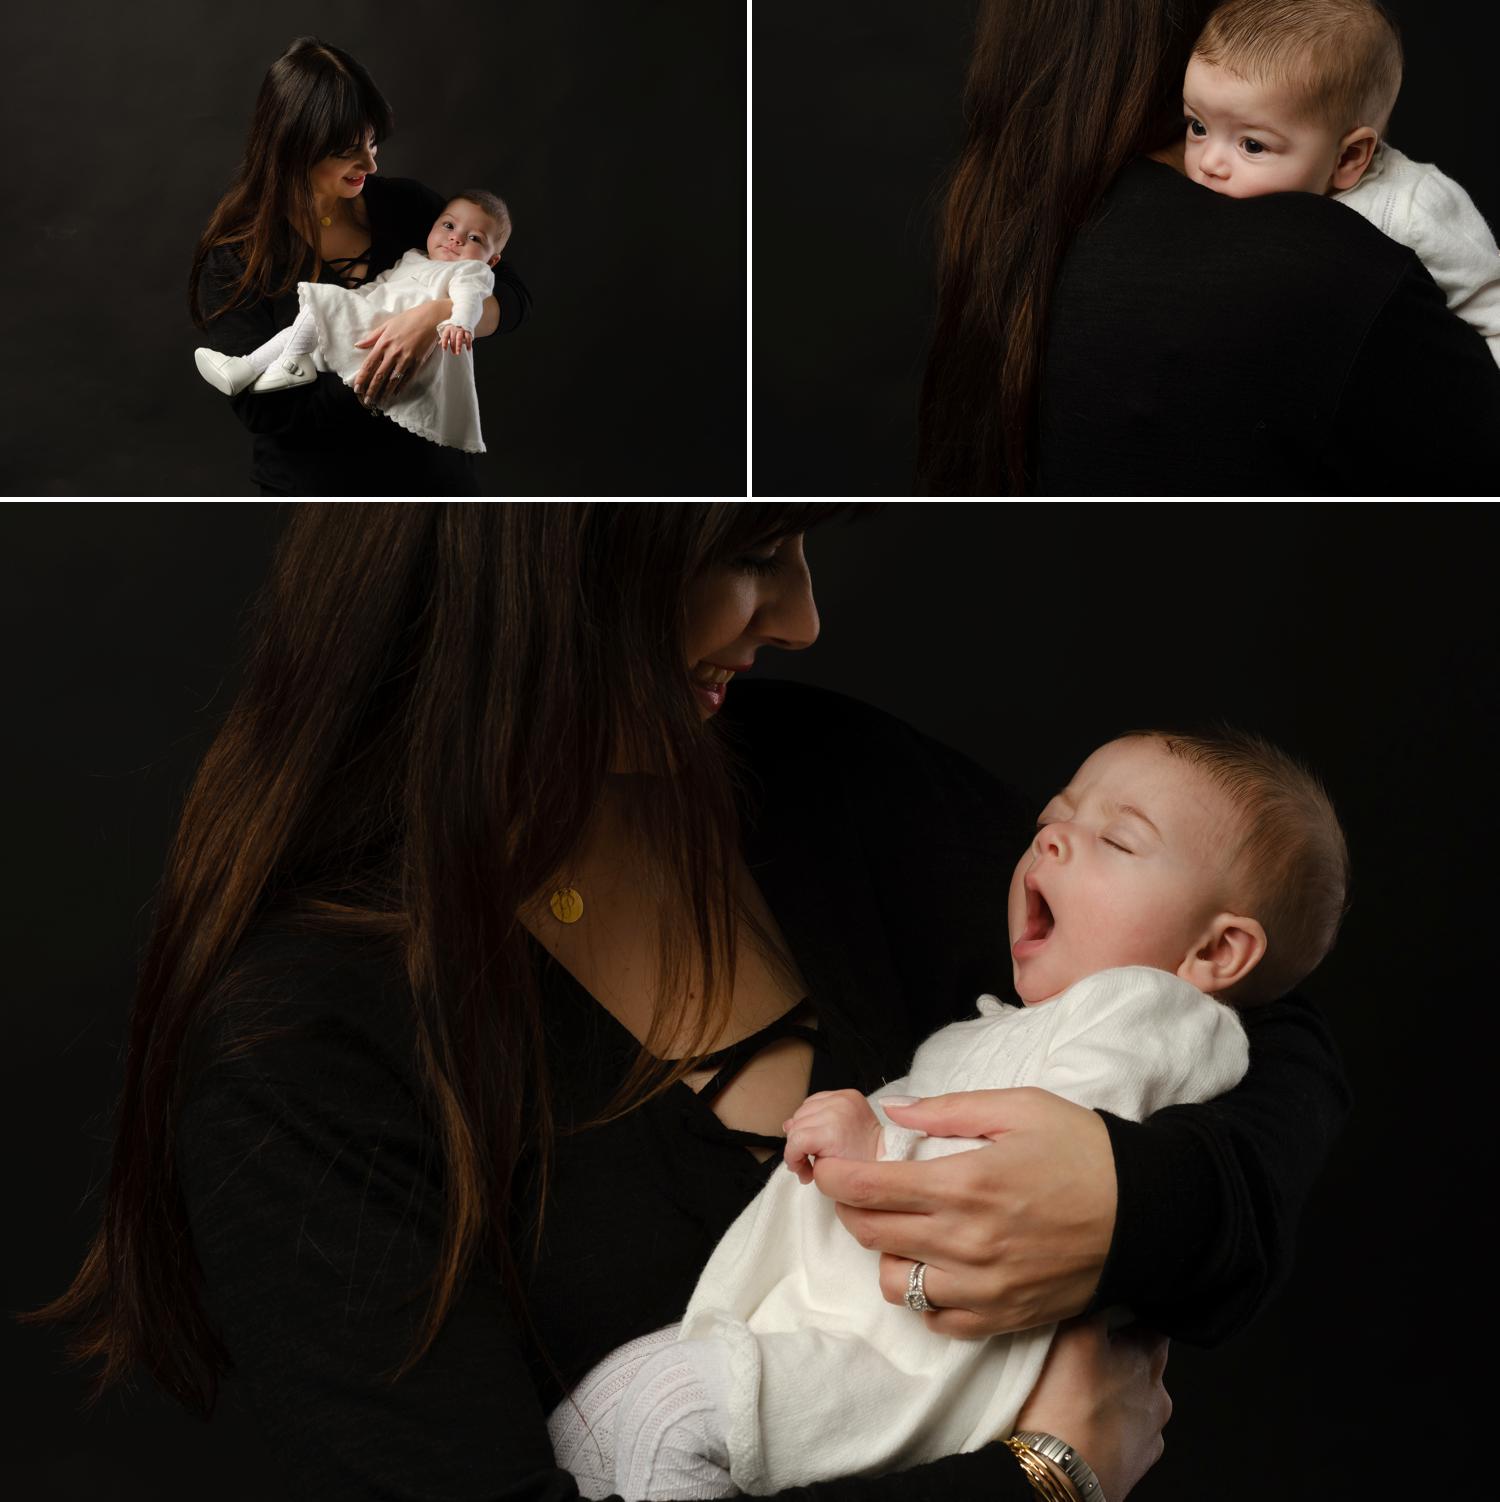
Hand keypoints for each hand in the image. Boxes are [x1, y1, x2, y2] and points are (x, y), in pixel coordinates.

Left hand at [351, 302, 442, 406]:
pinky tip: (395, 393)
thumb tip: (358, 345)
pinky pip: (407, 378)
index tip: (357, 388)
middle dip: (372, 390)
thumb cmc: (408, 319)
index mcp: (383, 343)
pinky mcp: (417, 362)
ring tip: (380, 401)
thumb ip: (372, 337)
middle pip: (379, 375)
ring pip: (392, 379)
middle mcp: (393, 353)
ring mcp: (406, 358)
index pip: (369, 364)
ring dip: (385, 392)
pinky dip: (401, 387)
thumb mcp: (387, 325)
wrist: (430, 319)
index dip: (362, 378)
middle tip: (367, 401)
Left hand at [438, 323, 473, 354]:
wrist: (462, 319)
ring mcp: (461, 330)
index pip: (445, 336)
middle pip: (452, 339)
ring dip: (459, 346)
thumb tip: (439, 343)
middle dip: (453, 347)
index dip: (444, 343)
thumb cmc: (453, 328)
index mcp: (448, 329)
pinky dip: (468, 344)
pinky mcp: (467, 331)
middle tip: (454, 353)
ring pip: (459, 338)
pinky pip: (468, 338)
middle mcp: (454, 329)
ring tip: (458, 352)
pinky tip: (468, 349)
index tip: (444, 349)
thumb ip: (444, 337)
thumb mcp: (448, 331)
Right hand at [782, 1090, 882, 1183]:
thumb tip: (787, 1128)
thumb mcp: (824, 1172)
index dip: (792, 1156)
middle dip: (797, 1144)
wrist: (883, 1154)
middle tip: (808, 1160)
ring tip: (815, 1143)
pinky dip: (814, 1113)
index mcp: (832, 1132)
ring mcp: (843, 1098)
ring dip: (804, 1127)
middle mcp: (837, 1109)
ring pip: (804, 1109)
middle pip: (797, 1123)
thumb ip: (801, 1151)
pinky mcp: (848, 1094)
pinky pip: (817, 1099)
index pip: (797, 1139)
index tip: (799, 1168)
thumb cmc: (858, 1168)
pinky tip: (820, 1126)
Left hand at [809, 1087, 1115, 1336]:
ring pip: (894, 1282)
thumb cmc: (1085, 1151)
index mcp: (965, 1184)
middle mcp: (966, 1242)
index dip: (834, 1177)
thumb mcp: (1018, 1106)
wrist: (1150, 1213)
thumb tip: (893, 1110)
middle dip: (850, 1208)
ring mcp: (984, 1286)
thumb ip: (947, 1109)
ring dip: (884, 1253)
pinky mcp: (1003, 1317)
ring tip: (901, 1227)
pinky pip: (937, 1319)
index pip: (869, 1189)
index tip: (825, 1166)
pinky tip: (932, 1266)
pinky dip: (922, 1296)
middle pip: (871, 1233)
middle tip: (857, 1187)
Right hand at [1013, 1313, 1170, 1501]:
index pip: (1152, 1319)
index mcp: (1149, 1356)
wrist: (1061, 1476)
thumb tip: (1098, 1284)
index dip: (1131, 1308)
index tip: (1111, 1305)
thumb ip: (1092, 1304)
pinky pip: (1128, 1434)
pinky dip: (1113, 1427)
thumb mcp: (1072, 1333)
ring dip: (1118, 1392)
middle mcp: (1159, 1394)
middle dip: (1122, 1352)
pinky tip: (1088, 1423)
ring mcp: (1151, 1433)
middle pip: (1144, 1359)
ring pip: (1137, 1399)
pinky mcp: (1136, 1463)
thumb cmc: (1066, 1405)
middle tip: (1088, 1348)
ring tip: (1081, 1391)